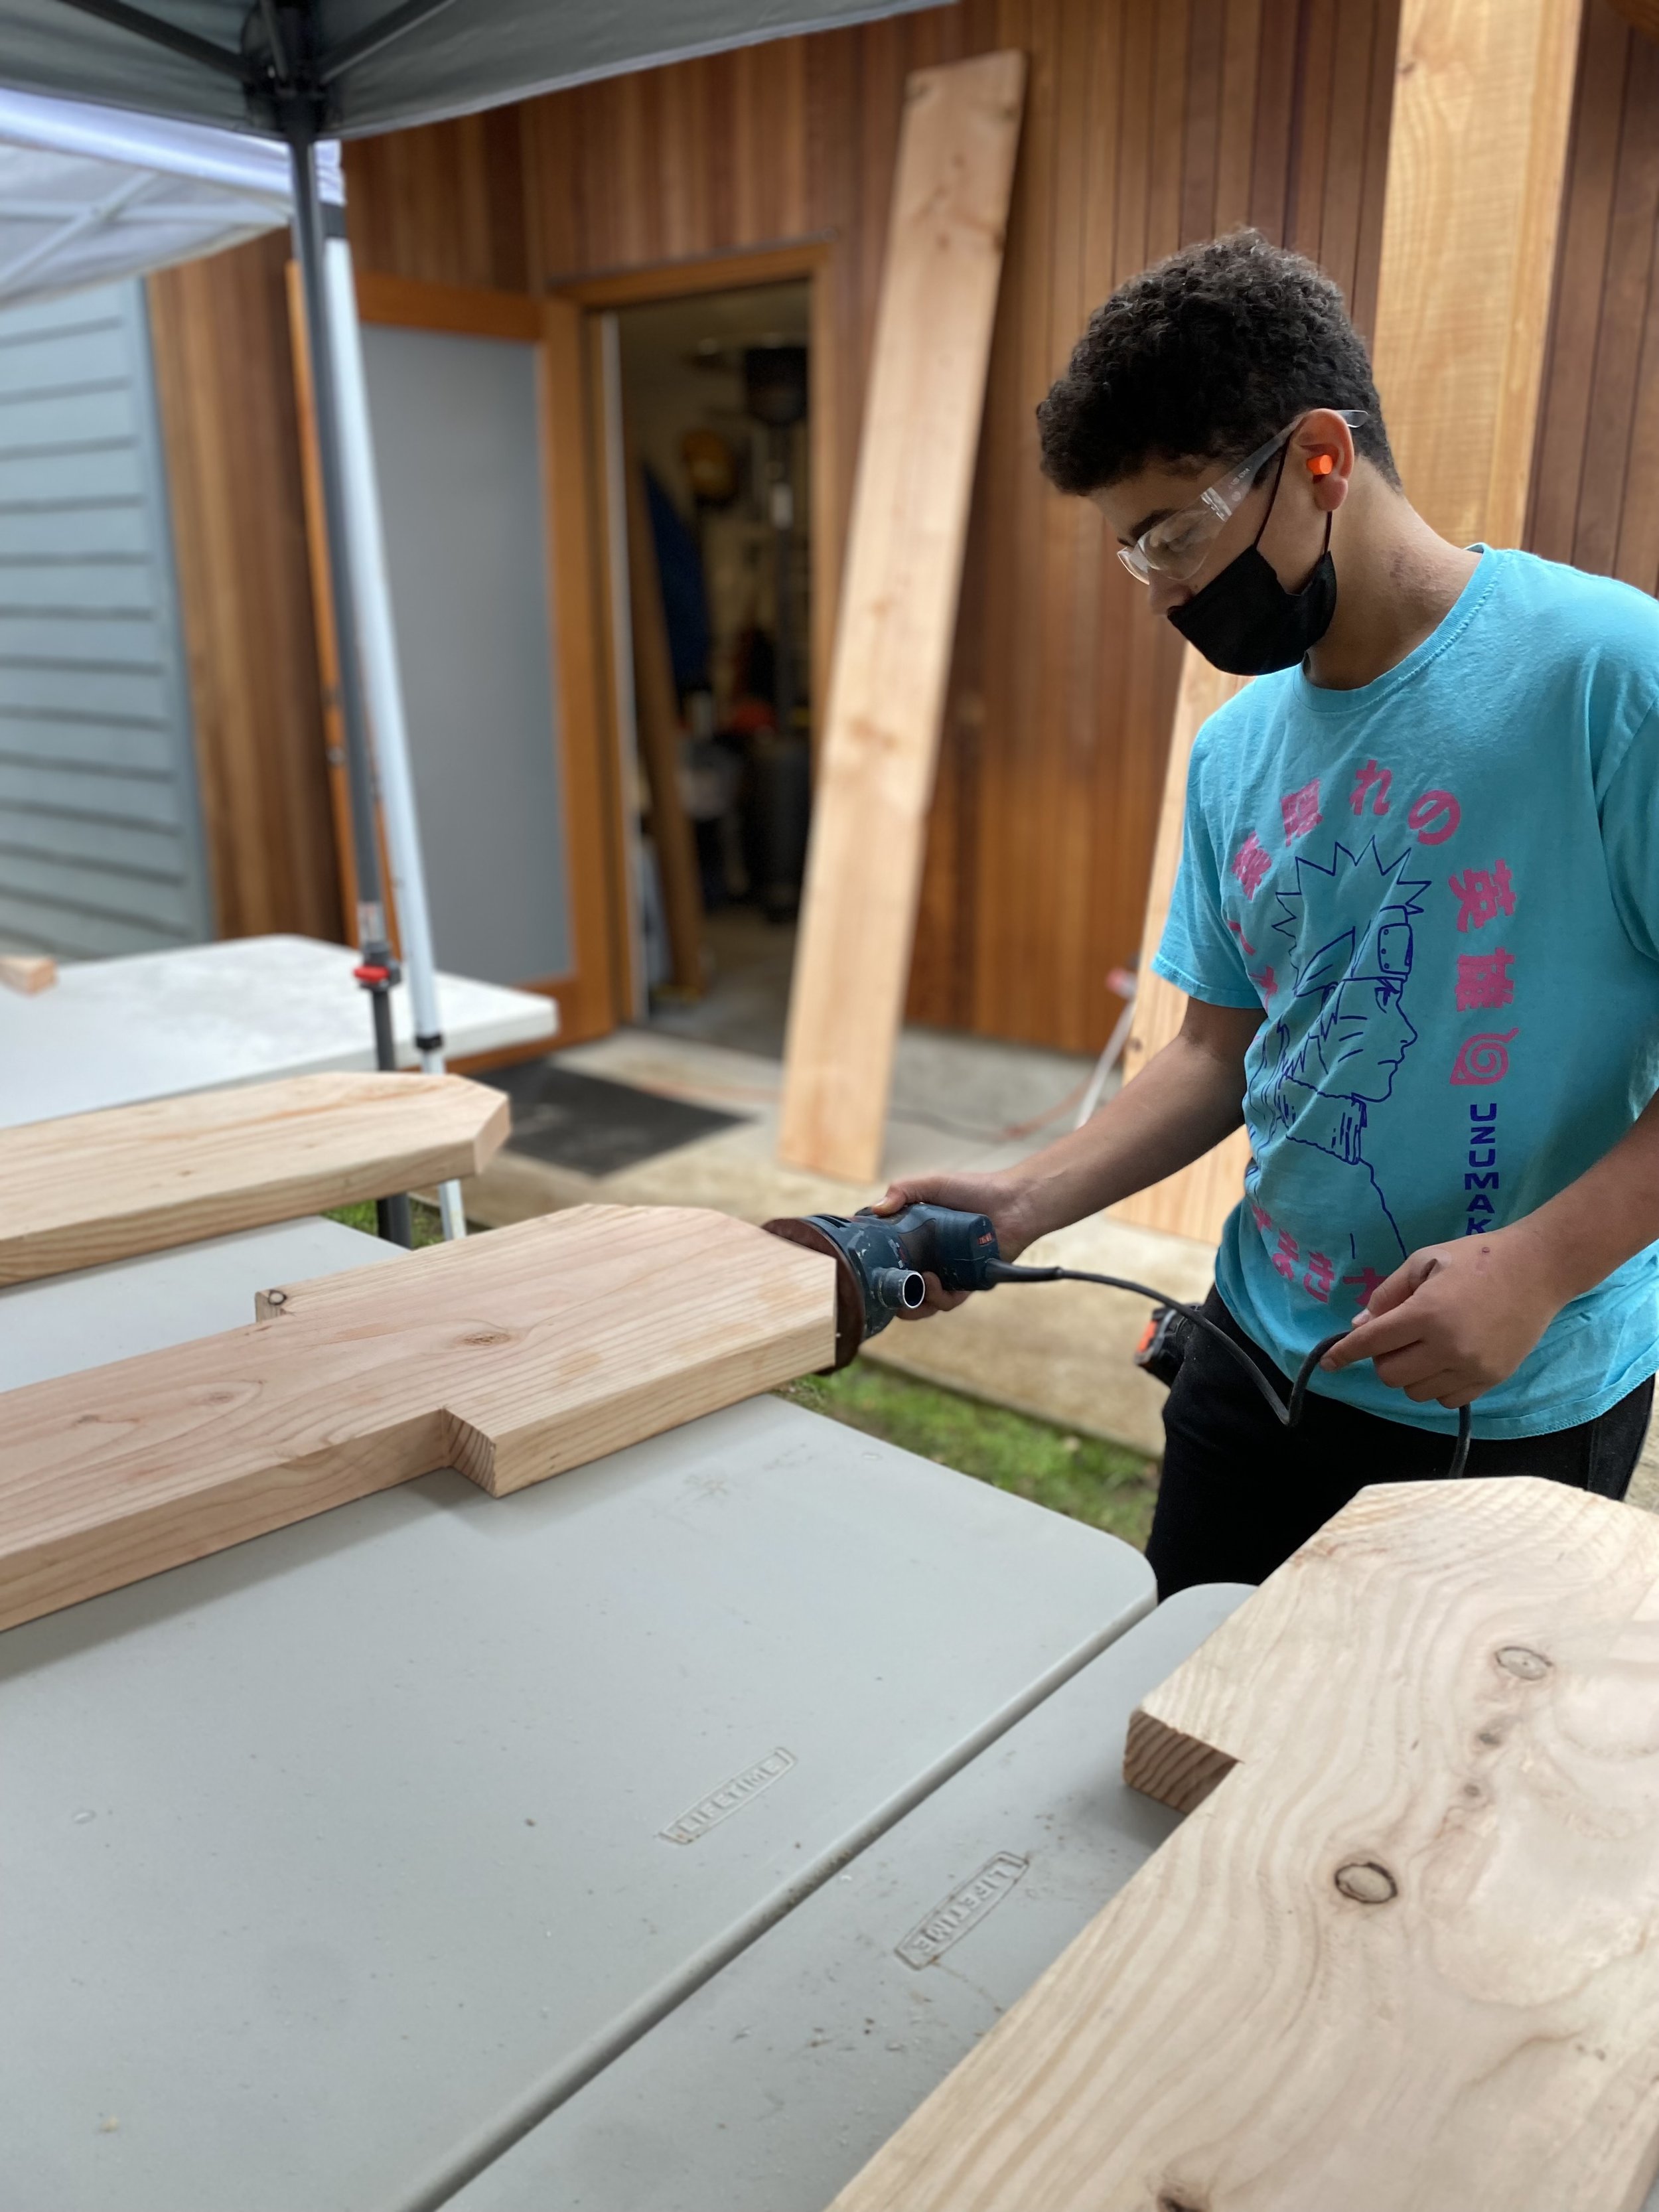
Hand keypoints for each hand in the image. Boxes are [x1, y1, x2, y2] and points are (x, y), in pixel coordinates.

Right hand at [869, 1170, 1037, 1317]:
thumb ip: (902, 1190)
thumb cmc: (975, 1190)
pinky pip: (948, 1301)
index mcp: (917, 1239)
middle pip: (902, 1286)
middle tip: (884, 1288)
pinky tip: (932, 1282)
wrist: (1014, 1201)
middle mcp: (930, 1259)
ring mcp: (949, 1274)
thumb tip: (876, 1209)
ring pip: (923, 1301)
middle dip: (891, 1294)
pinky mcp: (969, 1284)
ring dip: (914, 1299)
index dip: (876, 1265)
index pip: (890, 1258)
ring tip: (915, 1283)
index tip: (864, 1265)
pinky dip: (937, 1297)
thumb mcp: (933, 1184)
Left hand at [1321, 1228, 1563, 1407]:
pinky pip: (1446, 1400)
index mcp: (1427, 1313)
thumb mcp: (1424, 1261)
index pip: (1372, 1343)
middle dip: (1382, 1358)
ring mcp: (1472, 1367)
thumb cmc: (1477, 1257)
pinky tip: (1444, 1361)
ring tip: (1424, 1347)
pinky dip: (1435, 1385)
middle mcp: (1448, 1346)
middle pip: (1390, 1374)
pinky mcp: (1492, 1379)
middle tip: (1396, 1337)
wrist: (1539, 1269)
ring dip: (1409, 1373)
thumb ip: (1388, 1294)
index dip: (1344, 1353)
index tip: (1329, 1363)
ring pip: (1416, 1391)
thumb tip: (1360, 1325)